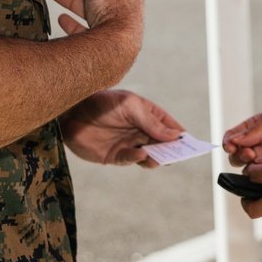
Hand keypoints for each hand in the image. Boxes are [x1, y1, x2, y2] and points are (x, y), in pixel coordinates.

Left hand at [60, 89, 184, 166]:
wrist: (71, 111)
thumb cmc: (102, 101)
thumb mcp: (131, 106)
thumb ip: (151, 122)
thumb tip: (175, 136)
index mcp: (146, 114)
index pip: (168, 126)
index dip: (179, 134)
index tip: (191, 143)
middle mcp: (140, 130)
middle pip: (162, 143)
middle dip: (171, 149)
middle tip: (180, 154)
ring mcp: (129, 143)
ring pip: (150, 155)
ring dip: (156, 157)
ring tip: (161, 157)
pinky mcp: (115, 156)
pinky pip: (131, 159)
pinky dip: (137, 159)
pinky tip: (141, 155)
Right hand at [222, 105, 261, 165]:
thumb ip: (257, 129)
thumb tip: (235, 139)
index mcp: (257, 130)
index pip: (235, 138)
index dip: (230, 142)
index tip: (231, 145)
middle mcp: (260, 147)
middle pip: (237, 156)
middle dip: (238, 155)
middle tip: (249, 154)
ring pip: (248, 170)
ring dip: (249, 168)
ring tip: (258, 163)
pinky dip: (261, 181)